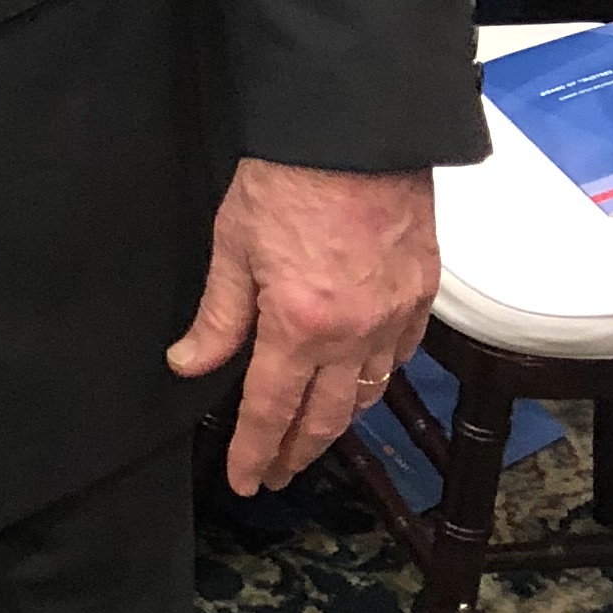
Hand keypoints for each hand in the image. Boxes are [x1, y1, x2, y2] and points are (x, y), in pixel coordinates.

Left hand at [167, 158, 440, 492]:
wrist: (355, 132)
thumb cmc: (287, 179)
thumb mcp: (232, 246)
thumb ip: (218, 317)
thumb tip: (189, 365)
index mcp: (301, 326)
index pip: (272, 409)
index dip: (254, 450)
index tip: (245, 479)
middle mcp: (355, 334)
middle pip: (326, 416)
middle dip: (296, 452)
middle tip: (275, 474)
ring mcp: (395, 315)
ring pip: (369, 392)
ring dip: (337, 422)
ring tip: (311, 437)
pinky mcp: (423, 292)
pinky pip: (402, 354)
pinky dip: (378, 378)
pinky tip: (361, 383)